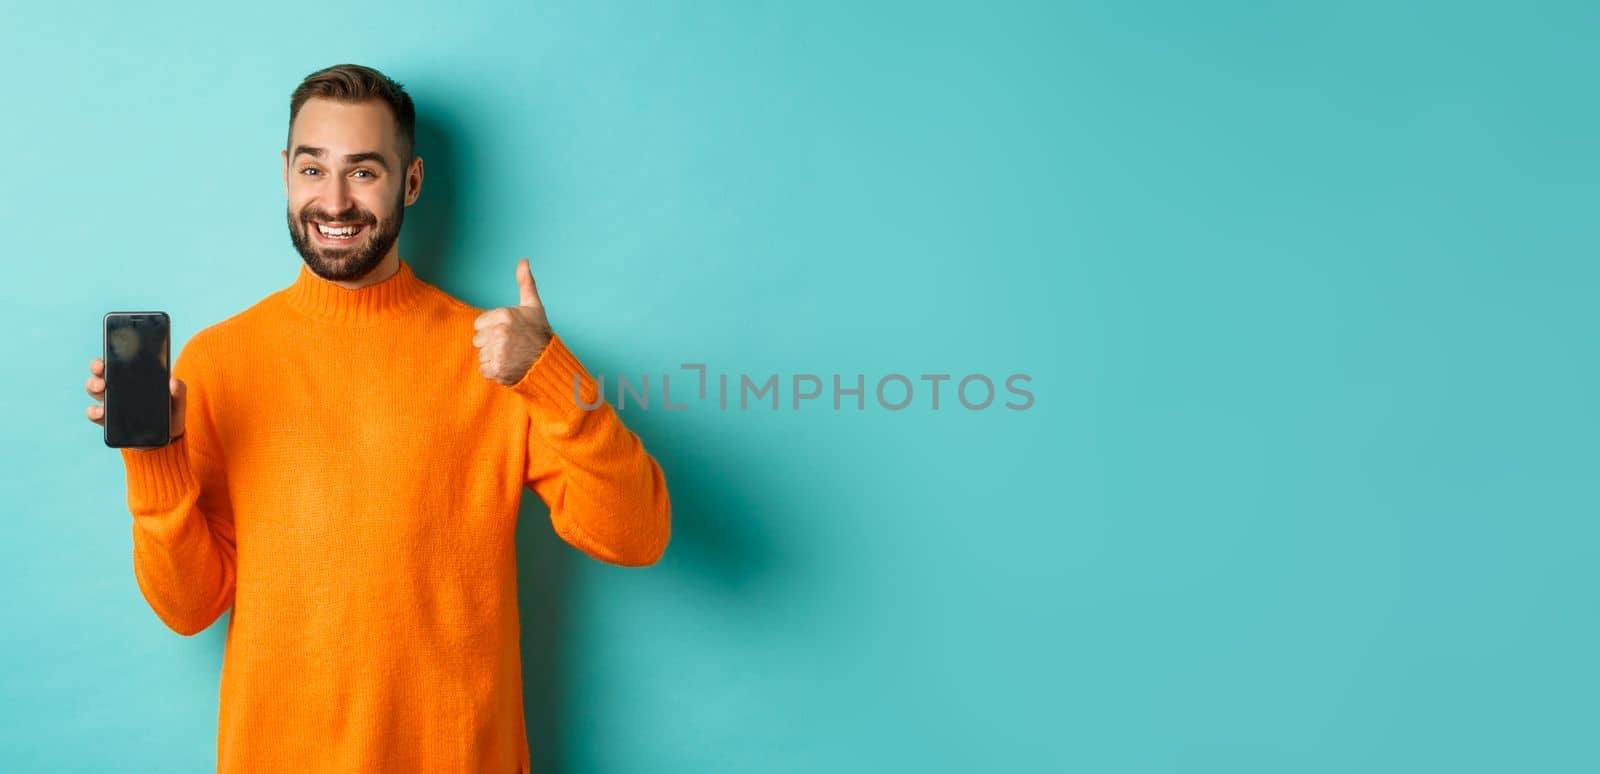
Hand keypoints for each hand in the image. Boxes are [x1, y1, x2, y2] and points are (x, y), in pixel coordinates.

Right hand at [86, 356, 185, 441]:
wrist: (166, 439)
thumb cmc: (170, 415)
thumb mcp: (177, 402)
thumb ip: (179, 391)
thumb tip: (173, 380)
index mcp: (134, 379)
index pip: (119, 363)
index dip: (111, 355)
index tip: (111, 353)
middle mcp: (118, 389)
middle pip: (101, 373)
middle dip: (97, 368)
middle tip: (102, 370)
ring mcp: (112, 404)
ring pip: (94, 390)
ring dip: (92, 385)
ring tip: (101, 387)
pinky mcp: (108, 422)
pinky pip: (95, 414)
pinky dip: (94, 411)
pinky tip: (101, 412)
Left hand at [473, 257, 554, 385]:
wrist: (550, 362)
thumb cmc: (539, 333)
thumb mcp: (533, 305)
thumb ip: (525, 282)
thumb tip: (524, 260)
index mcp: (505, 315)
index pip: (479, 324)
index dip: (491, 329)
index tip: (508, 333)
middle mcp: (501, 332)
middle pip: (478, 340)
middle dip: (491, 344)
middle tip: (511, 345)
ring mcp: (499, 352)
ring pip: (481, 356)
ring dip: (494, 358)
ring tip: (511, 356)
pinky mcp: (498, 369)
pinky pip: (484, 370)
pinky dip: (494, 372)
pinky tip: (509, 366)